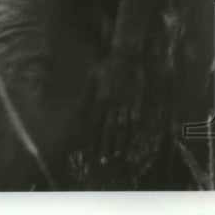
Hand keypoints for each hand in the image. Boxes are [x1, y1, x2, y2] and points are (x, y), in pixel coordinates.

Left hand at [92, 38, 144, 168]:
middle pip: (106, 128)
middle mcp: (110, 103)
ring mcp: (124, 103)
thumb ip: (88, 90)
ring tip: (115, 156)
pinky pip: (135, 119)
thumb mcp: (93, 75)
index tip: (86, 148)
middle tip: (101, 161)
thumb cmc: (107, 63)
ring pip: (120, 126)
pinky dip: (133, 131)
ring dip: (118, 142)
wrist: (125, 54)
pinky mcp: (136, 101)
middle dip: (104, 145)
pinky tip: (133, 142)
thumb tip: (78, 103)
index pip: (92, 120)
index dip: (89, 135)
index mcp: (98, 97)